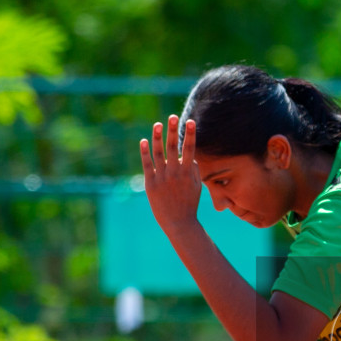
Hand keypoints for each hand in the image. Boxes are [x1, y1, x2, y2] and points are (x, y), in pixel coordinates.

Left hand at [140, 115, 201, 236]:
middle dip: (173, 131)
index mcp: (188, 173)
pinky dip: (144, 152)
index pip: (190, 149)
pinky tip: (143, 140)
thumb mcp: (196, 186)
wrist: (179, 223)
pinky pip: (147, 164)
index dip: (190, 135)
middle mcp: (175, 173)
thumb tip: (190, 156)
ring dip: (157, 137)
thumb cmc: (189, 204)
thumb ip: (194, 170)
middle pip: (173, 147)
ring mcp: (162, 178)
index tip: (191, 121)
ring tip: (157, 124)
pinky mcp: (151, 183)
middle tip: (172, 116)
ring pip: (158, 153)